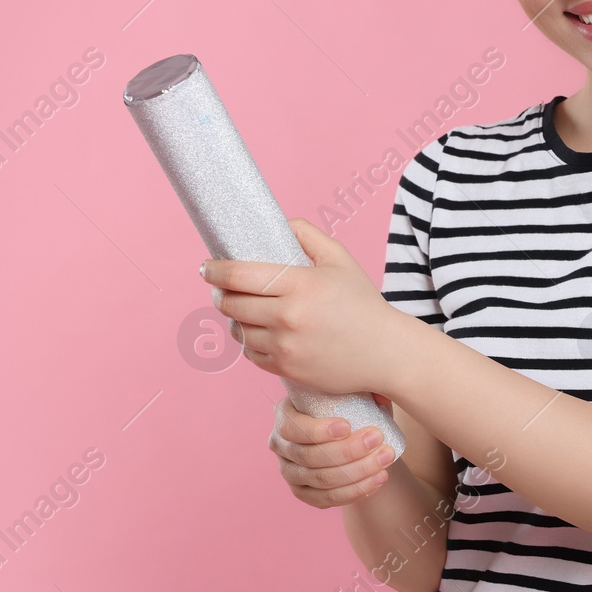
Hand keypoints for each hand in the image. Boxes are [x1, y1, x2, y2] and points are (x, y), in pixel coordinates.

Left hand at [201, 217, 406, 396]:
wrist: (384, 352)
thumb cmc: (362, 302)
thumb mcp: (340, 259)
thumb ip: (307, 234)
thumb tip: (279, 222)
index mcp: (299, 284)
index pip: (239, 275)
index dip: (215, 270)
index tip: (206, 267)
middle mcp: (288, 316)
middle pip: (231, 304)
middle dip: (221, 294)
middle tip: (221, 288)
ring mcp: (286, 347)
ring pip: (239, 331)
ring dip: (234, 319)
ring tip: (241, 310)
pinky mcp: (287, 370)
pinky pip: (251, 354)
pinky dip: (249, 343)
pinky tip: (258, 333)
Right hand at [269, 394, 396, 508]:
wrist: (350, 437)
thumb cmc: (348, 407)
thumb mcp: (353, 393)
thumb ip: (364, 388)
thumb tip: (380, 393)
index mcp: (284, 416)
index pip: (292, 427)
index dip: (318, 430)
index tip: (348, 426)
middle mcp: (281, 446)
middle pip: (309, 456)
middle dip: (347, 451)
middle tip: (377, 439)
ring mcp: (290, 473)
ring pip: (321, 480)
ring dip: (357, 471)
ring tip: (385, 459)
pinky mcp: (304, 494)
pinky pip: (328, 499)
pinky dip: (356, 490)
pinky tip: (379, 478)